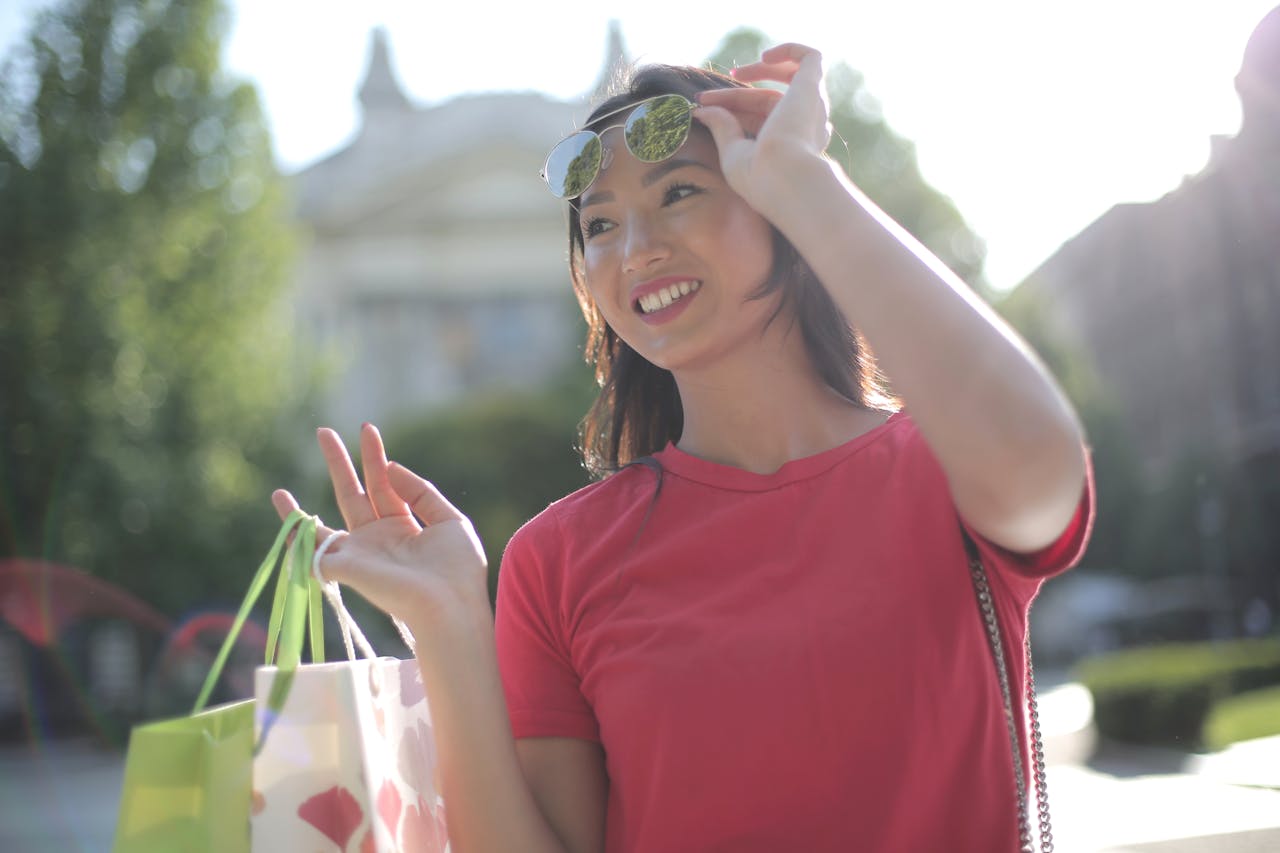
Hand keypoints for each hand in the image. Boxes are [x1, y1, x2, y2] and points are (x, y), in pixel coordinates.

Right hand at [271, 424, 488, 637]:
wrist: (450, 604)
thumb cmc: (456, 569)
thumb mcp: (449, 520)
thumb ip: (421, 491)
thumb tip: (390, 467)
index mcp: (403, 528)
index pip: (384, 485)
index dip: (375, 457)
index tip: (367, 429)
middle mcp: (377, 540)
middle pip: (352, 494)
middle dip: (339, 463)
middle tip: (323, 431)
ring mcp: (359, 554)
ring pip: (324, 524)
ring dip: (302, 506)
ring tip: (281, 488)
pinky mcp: (346, 567)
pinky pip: (313, 551)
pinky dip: (295, 535)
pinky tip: (282, 514)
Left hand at [693, 43, 832, 212]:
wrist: (782, 177)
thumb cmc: (760, 177)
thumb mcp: (733, 152)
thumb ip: (722, 127)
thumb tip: (703, 110)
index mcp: (791, 147)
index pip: (759, 118)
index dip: (730, 110)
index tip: (700, 108)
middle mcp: (806, 127)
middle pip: (768, 100)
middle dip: (735, 97)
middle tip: (703, 98)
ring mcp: (811, 106)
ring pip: (787, 79)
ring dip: (757, 71)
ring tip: (735, 73)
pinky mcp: (812, 87)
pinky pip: (810, 57)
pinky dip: (788, 50)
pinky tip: (765, 57)